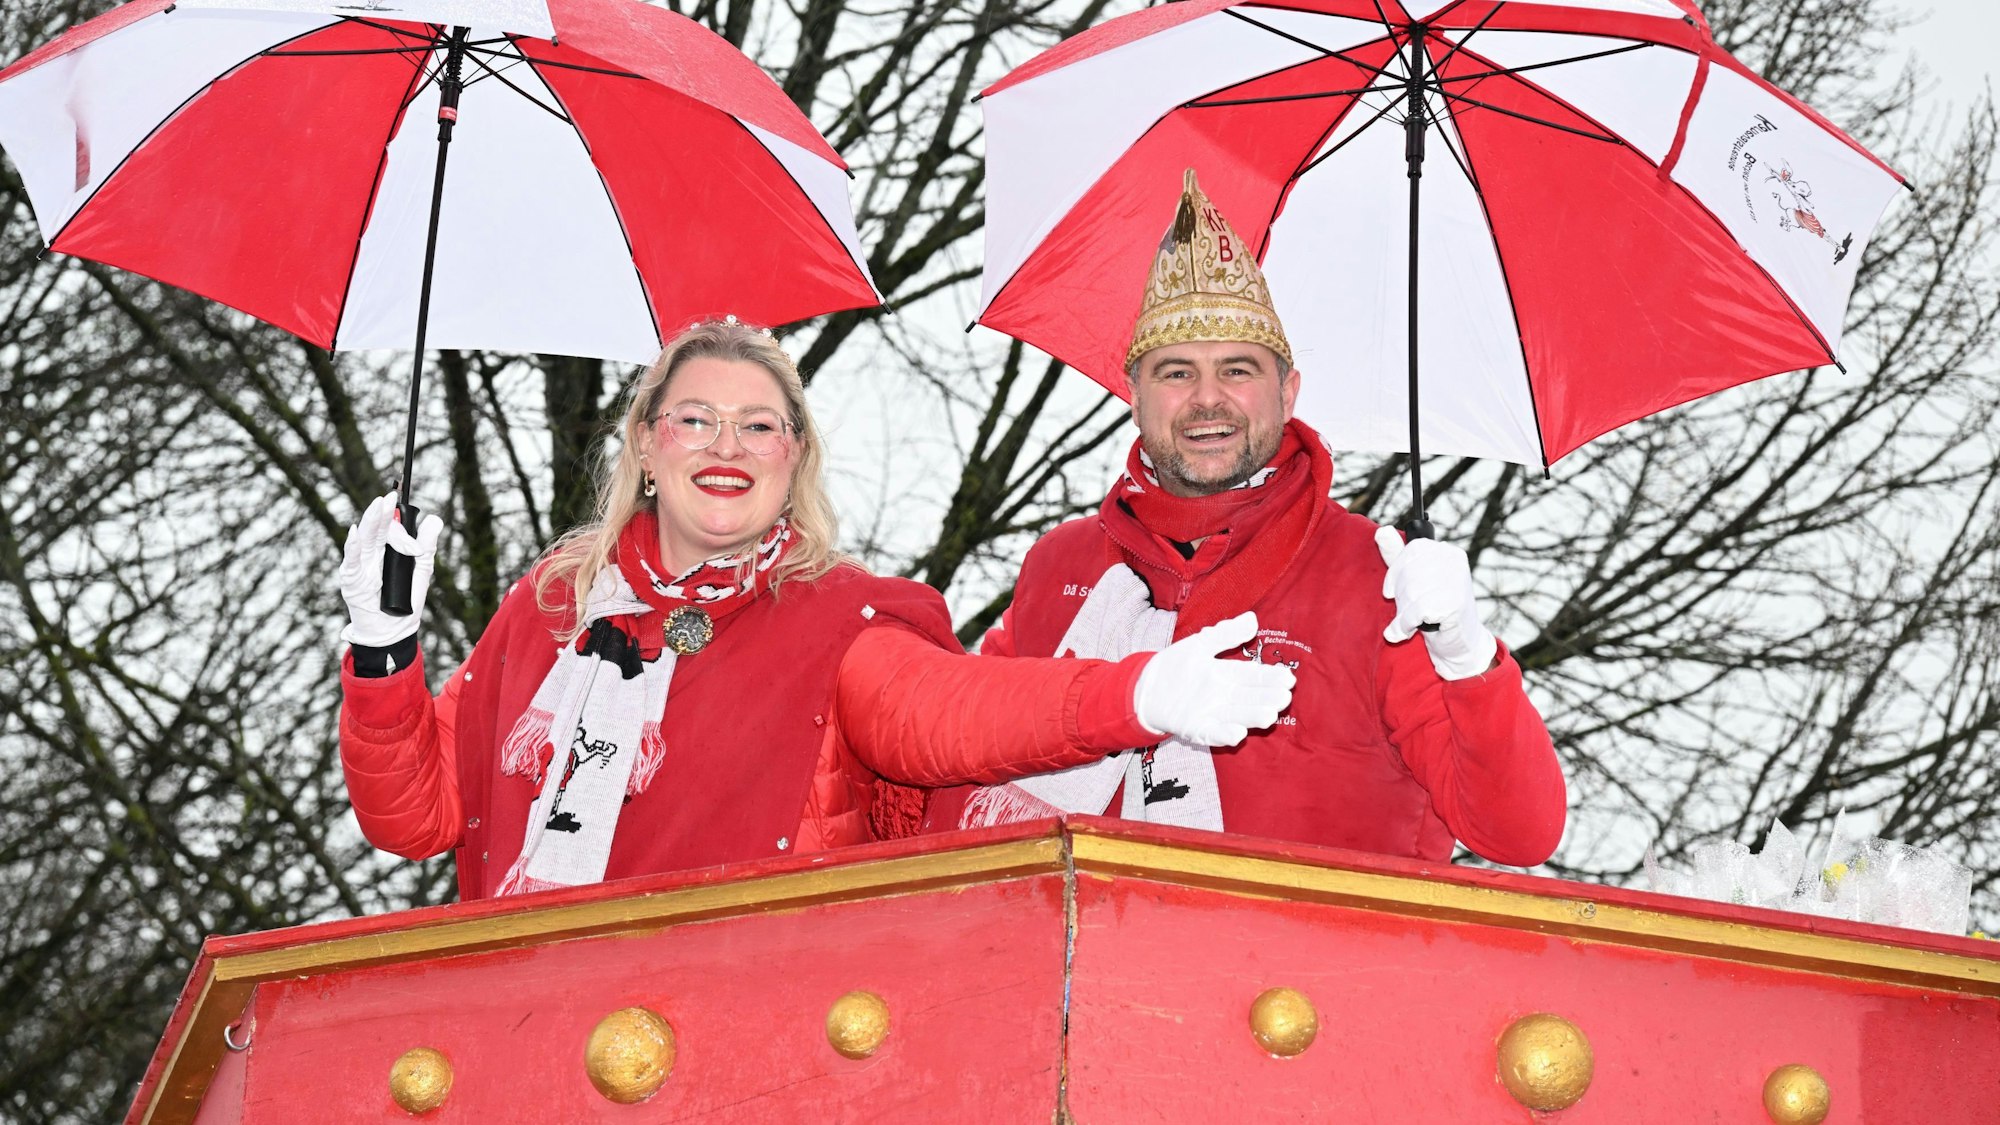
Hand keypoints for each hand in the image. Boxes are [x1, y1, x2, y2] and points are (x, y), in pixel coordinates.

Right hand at [339, 491, 442, 647]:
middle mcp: (371, 556)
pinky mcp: (352, 582)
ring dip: (370, 523)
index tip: (398, 499)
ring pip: (364, 541)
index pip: (389, 529)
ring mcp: (360, 568)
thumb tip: (434, 520)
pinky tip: (355, 532)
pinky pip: (351, 562)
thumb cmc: (406, 601)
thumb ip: (426, 546)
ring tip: (377, 506)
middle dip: (381, 513)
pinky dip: (352, 547)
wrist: (394, 631)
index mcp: (385, 552)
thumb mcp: (421, 570)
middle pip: (375, 531)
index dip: (395, 517)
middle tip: (389, 495)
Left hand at [1134, 612, 1294, 746]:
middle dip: (1267, 699)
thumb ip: (1225, 634)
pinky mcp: (1197, 728)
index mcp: (1228, 675)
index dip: (1271, 677)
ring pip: (1238, 716)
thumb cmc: (1177, 664)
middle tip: (1284, 698)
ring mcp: (1212, 714)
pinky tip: (1238, 733)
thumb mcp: (1200, 644)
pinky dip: (1225, 734)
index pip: (1253, 676)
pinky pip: (1213, 733)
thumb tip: (1252, 619)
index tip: (1288, 678)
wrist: (1145, 686)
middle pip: (1250, 698)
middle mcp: (1225, 696)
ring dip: (1253, 717)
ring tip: (1269, 716)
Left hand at [1375, 527, 1497, 680]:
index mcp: (1447, 551)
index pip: (1411, 550)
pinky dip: (1406, 625)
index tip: (1389, 592)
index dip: (1395, 574)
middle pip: (1408, 574)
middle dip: (1401, 598)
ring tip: (1410, 623)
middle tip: (1408, 611)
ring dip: (1403, 614)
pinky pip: (1415, 612)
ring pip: (1410, 593)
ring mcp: (1457, 582)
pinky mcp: (1453, 605)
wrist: (1461, 643)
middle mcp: (1455, 562)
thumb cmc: (1436, 609)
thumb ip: (1397, 555)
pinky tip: (1410, 630)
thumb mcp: (1415, 579)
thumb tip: (1382, 531)